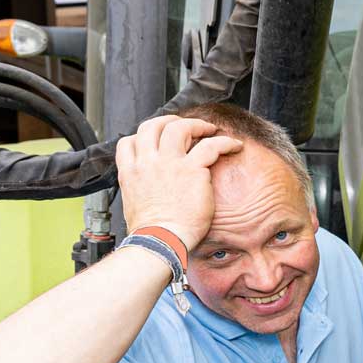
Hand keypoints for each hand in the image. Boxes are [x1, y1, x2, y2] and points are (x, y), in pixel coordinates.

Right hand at [115, 115, 242, 250]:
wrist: (159, 242)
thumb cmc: (151, 234)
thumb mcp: (134, 206)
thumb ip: (141, 192)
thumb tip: (151, 194)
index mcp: (131, 173)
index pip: (129, 142)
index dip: (144, 136)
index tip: (158, 139)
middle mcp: (147, 163)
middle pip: (153, 126)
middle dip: (170, 121)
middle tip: (186, 126)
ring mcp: (169, 163)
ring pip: (180, 127)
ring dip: (196, 125)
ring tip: (210, 130)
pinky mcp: (192, 169)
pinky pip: (211, 145)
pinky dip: (225, 142)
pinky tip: (234, 146)